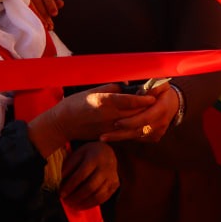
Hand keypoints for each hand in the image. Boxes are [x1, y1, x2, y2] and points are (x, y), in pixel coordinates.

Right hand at [25, 0, 61, 30]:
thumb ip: (48, 0)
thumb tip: (61, 3)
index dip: (50, 2)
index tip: (55, 13)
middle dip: (44, 13)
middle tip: (50, 26)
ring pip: (26, 5)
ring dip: (37, 17)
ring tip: (44, 28)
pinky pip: (16, 8)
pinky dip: (25, 17)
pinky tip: (30, 25)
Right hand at [29, 84, 152, 154]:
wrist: (63, 124)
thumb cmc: (75, 104)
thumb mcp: (92, 90)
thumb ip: (111, 88)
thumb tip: (126, 85)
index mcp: (105, 101)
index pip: (131, 100)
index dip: (145, 98)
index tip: (154, 95)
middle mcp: (109, 116)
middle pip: (135, 113)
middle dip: (147, 108)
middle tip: (158, 101)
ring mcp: (109, 128)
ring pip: (133, 125)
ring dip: (144, 119)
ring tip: (152, 113)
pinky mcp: (107, 136)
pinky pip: (125, 133)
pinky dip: (135, 129)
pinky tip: (141, 124)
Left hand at [59, 142, 119, 207]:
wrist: (108, 152)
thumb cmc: (89, 154)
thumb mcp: (77, 153)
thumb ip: (69, 165)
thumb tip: (61, 181)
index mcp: (95, 158)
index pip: (81, 174)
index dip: (70, 186)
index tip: (61, 193)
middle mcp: (105, 168)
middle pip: (90, 187)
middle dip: (76, 196)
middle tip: (66, 201)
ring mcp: (112, 178)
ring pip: (98, 195)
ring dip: (83, 203)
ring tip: (72, 205)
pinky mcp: (115, 185)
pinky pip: (103, 198)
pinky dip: (91, 204)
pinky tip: (81, 205)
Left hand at [100, 82, 178, 142]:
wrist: (174, 104)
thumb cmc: (163, 92)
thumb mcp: (161, 84)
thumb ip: (153, 86)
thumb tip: (143, 91)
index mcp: (162, 109)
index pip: (145, 118)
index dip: (130, 122)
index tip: (116, 123)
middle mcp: (161, 123)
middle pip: (138, 131)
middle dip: (120, 134)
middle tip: (104, 135)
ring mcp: (158, 132)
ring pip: (137, 137)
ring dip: (120, 138)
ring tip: (104, 137)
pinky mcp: (155, 137)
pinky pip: (139, 138)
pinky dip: (127, 136)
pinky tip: (114, 135)